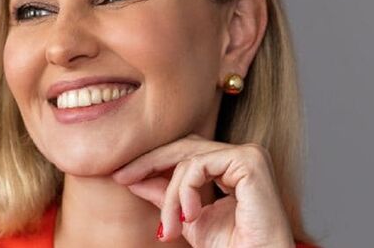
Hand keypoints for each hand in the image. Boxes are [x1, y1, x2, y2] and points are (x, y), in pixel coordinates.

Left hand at [111, 134, 294, 247]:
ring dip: (170, 194)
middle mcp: (243, 155)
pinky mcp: (250, 161)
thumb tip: (135, 178)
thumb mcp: (188, 218)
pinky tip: (188, 216)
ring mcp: (249, 155)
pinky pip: (199, 165)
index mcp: (232, 165)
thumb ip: (166, 196)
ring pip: (189, 158)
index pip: (187, 152)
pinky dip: (184, 191)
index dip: (153, 161)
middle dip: (149, 162)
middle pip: (185, 147)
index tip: (123, 176)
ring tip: (169, 226)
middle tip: (123, 177)